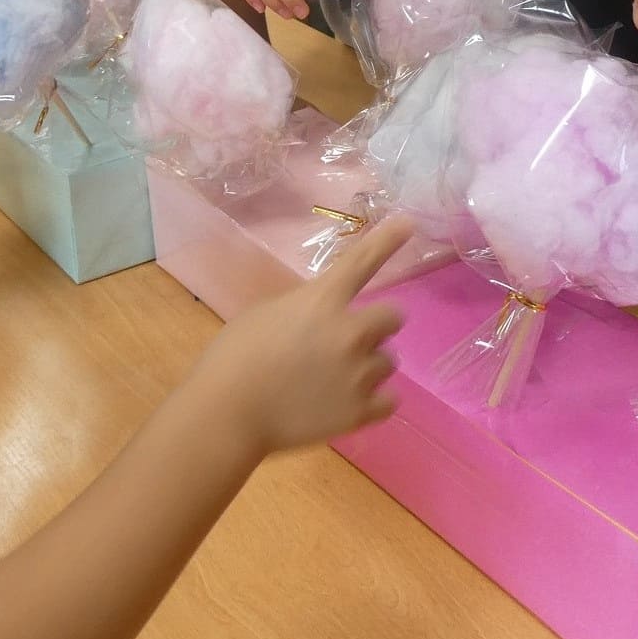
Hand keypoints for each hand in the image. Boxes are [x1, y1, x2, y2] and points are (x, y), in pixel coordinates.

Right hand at [190, 218, 411, 453]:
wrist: (229, 414)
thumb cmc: (234, 357)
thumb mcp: (266, 313)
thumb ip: (304, 308)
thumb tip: (320, 318)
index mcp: (323, 301)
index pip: (363, 261)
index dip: (387, 240)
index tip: (408, 223)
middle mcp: (351, 332)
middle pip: (394, 317)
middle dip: (376, 325)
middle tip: (350, 340)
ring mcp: (360, 374)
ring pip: (388, 362)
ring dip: (369, 365)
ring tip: (336, 380)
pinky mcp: (362, 412)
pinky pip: (389, 401)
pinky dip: (373, 401)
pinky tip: (348, 402)